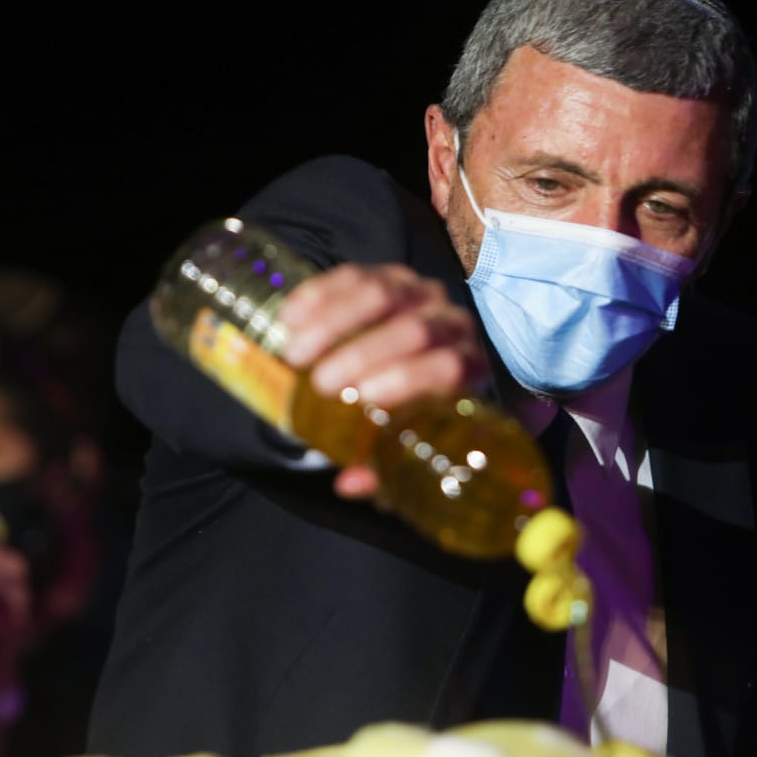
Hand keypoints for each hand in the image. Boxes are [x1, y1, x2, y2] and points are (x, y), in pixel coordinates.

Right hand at [276, 262, 487, 501]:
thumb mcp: (404, 442)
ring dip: (333, 323)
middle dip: (362, 354)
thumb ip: (383, 467)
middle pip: (413, 329)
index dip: (407, 379)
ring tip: (295, 354)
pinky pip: (351, 274)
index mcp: (468, 367)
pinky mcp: (384, 272)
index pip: (448, 367)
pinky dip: (317, 296)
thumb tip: (350, 484)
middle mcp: (451, 322)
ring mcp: (418, 291)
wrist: (407, 361)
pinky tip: (288, 319)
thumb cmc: (408, 411)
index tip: (363, 398)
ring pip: (380, 293)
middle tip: (320, 382)